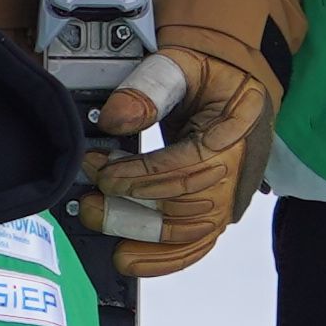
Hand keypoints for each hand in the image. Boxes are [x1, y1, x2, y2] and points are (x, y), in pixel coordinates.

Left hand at [77, 38, 274, 281]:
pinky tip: (129, 259)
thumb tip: (113, 119)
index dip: (139, 175)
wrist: (235, 85)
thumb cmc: (210, 75)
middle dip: (130, 208)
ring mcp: (229, 195)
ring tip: (99, 219)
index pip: (186, 166)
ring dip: (137, 233)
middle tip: (89, 199)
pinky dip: (163, 259)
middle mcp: (236, 171)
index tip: (101, 170)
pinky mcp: (217, 210)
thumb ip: (148, 88)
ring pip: (185, 232)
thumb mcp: (181, 65)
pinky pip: (195, 245)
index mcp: (234, 131)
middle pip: (183, 207)